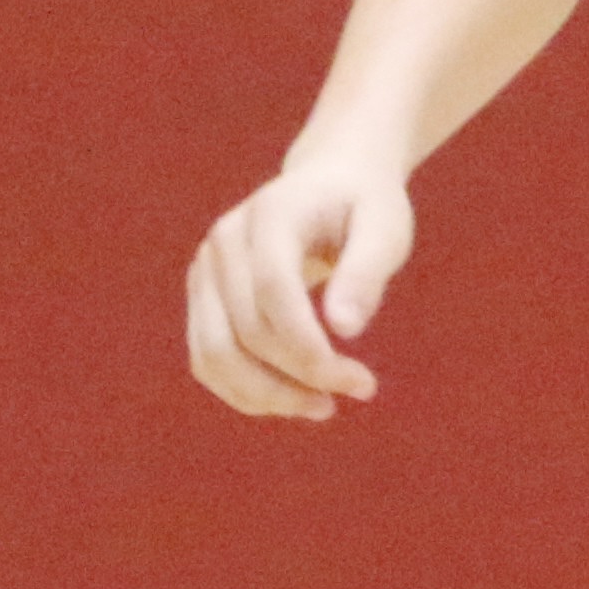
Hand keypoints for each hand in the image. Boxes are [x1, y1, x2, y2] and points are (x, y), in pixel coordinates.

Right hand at [185, 158, 413, 420]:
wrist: (329, 182)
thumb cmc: (364, 206)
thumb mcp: (386, 228)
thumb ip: (366, 272)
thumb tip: (344, 329)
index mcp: (270, 214)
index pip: (273, 291)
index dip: (309, 347)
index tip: (360, 382)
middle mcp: (225, 241)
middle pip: (246, 330)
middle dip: (302, 376)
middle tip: (361, 388)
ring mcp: (206, 270)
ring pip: (214, 354)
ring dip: (268, 396)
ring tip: (324, 406)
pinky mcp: (202, 298)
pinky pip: (207, 359)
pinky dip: (246, 392)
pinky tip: (293, 398)